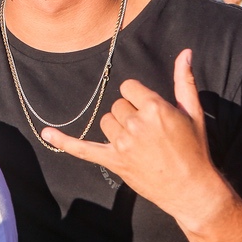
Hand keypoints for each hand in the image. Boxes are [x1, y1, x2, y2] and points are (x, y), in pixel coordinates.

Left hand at [42, 49, 235, 231]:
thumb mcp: (193, 112)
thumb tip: (184, 52)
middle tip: (150, 132)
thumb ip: (184, 81)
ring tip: (139, 142)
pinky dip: (64, 142)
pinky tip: (47, 134)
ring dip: (117, 128)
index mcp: (155, 108)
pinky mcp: (113, 162)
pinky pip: (83, 149)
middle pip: (117, 105)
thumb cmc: (194, 149)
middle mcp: (135, 124)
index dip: (139, 97)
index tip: (150, 109)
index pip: (129, 87)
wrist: (190, 189)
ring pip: (106, 122)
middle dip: (131, 113)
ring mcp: (122, 144)